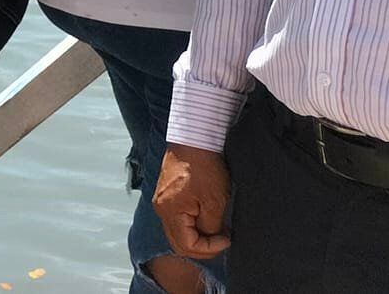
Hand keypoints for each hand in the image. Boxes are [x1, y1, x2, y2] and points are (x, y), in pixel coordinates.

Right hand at [154, 144, 231, 259]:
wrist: (193, 140)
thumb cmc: (204, 168)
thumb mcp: (215, 201)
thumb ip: (211, 226)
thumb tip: (211, 236)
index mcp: (170, 213)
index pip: (187, 246)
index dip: (210, 248)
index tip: (227, 238)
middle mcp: (161, 210)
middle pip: (178, 243)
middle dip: (202, 247)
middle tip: (221, 239)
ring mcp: (162, 202)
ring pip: (177, 232)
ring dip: (197, 236)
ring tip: (216, 228)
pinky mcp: (166, 194)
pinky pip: (176, 219)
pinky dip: (191, 224)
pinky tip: (206, 216)